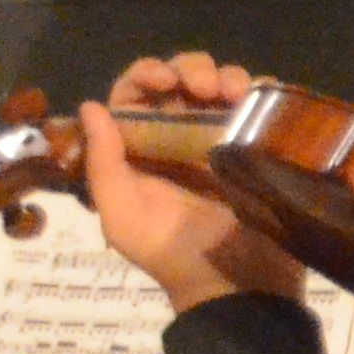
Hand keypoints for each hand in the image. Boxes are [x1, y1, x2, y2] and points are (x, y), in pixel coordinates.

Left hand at [77, 54, 304, 309]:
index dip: (146, 74)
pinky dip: (262, 90)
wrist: (234, 284)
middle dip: (191, 68)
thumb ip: (103, 163)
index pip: (136, 93)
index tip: (163, 80)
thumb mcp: (123, 215)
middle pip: (181, 78)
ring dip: (227, 75)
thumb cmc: (172, 251)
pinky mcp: (261, 144)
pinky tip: (257, 100)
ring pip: (223, 83)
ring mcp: (225, 138)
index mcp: (142, 147)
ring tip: (234, 94)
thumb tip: (91, 106)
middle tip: (204, 88)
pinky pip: (263, 104)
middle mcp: (180, 136)